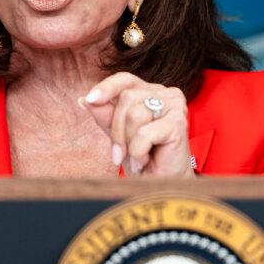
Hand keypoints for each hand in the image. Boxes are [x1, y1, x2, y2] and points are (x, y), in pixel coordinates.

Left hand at [79, 72, 194, 177]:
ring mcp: (175, 106)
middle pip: (126, 99)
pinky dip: (139, 151)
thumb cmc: (142, 158)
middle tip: (121, 154)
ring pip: (135, 115)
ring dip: (129, 143)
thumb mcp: (118, 135)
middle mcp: (165, 94)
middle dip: (117, 130)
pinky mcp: (179, 122)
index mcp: (150, 92)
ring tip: (139, 157)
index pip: (124, 79)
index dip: (107, 87)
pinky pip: (144, 133)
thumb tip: (84, 100)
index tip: (90, 99)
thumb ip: (105, 116)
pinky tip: (146, 160)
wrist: (161, 184)